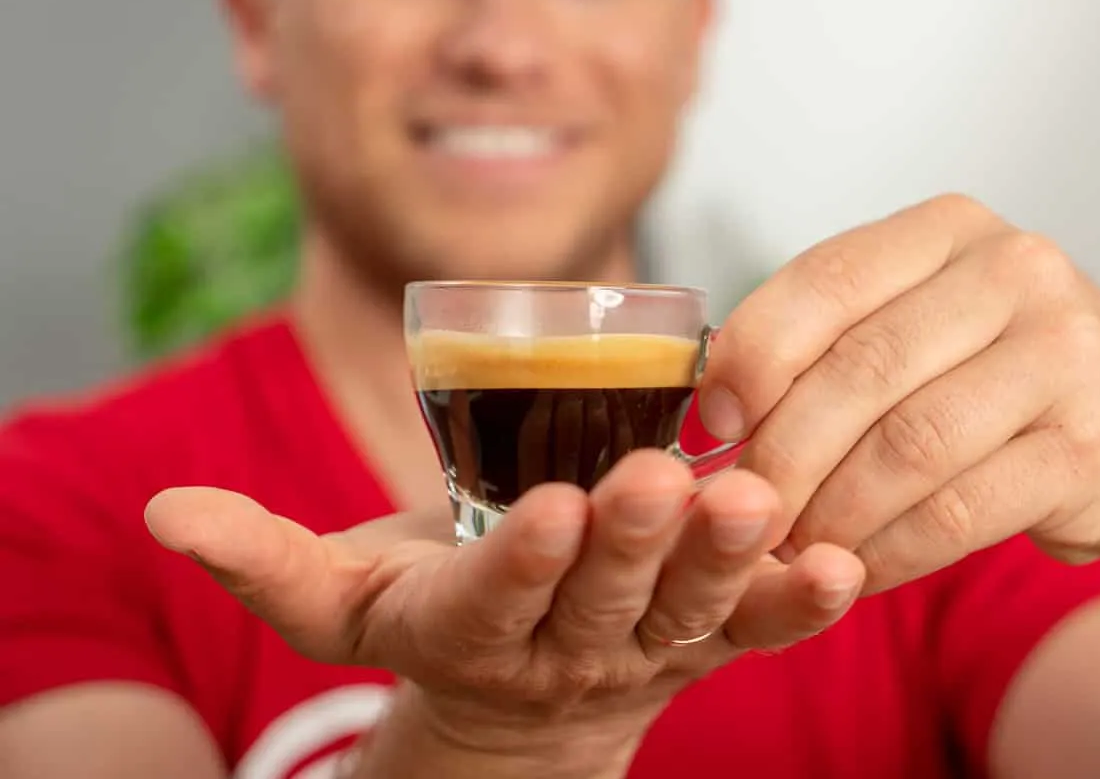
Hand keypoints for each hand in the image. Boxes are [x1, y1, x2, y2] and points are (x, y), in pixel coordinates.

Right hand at [143, 452, 864, 770]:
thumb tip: (169, 514)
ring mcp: (651, 647)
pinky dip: (803, 602)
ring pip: (691, 605)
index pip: (496, 598)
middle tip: (658, 482)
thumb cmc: (439, 616)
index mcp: (474, 630)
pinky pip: (763, 628)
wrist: (528, 705)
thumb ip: (266, 557)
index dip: (522, 562)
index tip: (545, 509)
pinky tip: (842, 562)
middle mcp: (570, 648)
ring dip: (729, 559)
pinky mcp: (714, 637)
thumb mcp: (344, 600)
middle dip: (630, 542)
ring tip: (759, 502)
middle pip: (603, 597)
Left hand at [697, 194, 1099, 592]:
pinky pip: (958, 510)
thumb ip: (839, 338)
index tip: (716, 422)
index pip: (827, 278)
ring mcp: (1066, 353)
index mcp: (953, 229)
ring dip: (833, 512)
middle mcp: (1018, 269)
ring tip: (792, 548)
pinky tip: (857, 570)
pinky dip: (891, 550)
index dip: (755, 353)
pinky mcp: (1091, 444)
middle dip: (786, 452)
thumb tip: (714, 400)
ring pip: (907, 444)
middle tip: (743, 512)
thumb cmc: (1008, 382)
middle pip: (862, 367)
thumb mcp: (931, 325)